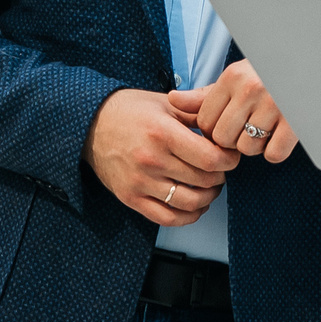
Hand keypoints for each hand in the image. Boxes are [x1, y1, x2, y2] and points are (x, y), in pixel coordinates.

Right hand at [86, 90, 243, 227]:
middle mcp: (151, 160)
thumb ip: (197, 114)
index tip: (230, 156)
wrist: (90, 124)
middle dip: (221, 175)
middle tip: (221, 168)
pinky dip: (188, 216)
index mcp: (162, 133)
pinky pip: (167, 218)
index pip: (210, 158)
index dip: (228, 160)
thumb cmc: (130, 110)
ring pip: (190, 203)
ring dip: (208, 197)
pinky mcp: (130, 198)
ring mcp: (140, 182)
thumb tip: (224, 128)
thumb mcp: (166, 103)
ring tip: (210, 186)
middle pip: (203, 180)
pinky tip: (195, 205)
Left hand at [169, 60, 298, 162]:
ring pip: (247, 148)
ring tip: (263, 128)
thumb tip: (173, 100)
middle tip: (245, 128)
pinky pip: (274, 154)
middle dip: (231, 140)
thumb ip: (203, 95)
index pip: (205, 122)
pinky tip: (278, 136)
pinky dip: (275, 151)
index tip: (227, 123)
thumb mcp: (234, 78)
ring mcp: (275, 105)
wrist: (310, 63)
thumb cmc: (267, 74)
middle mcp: (251, 89)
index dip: (213, 129)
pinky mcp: (295, 122)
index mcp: (232, 78)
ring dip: (254, 145)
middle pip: (223, 138)